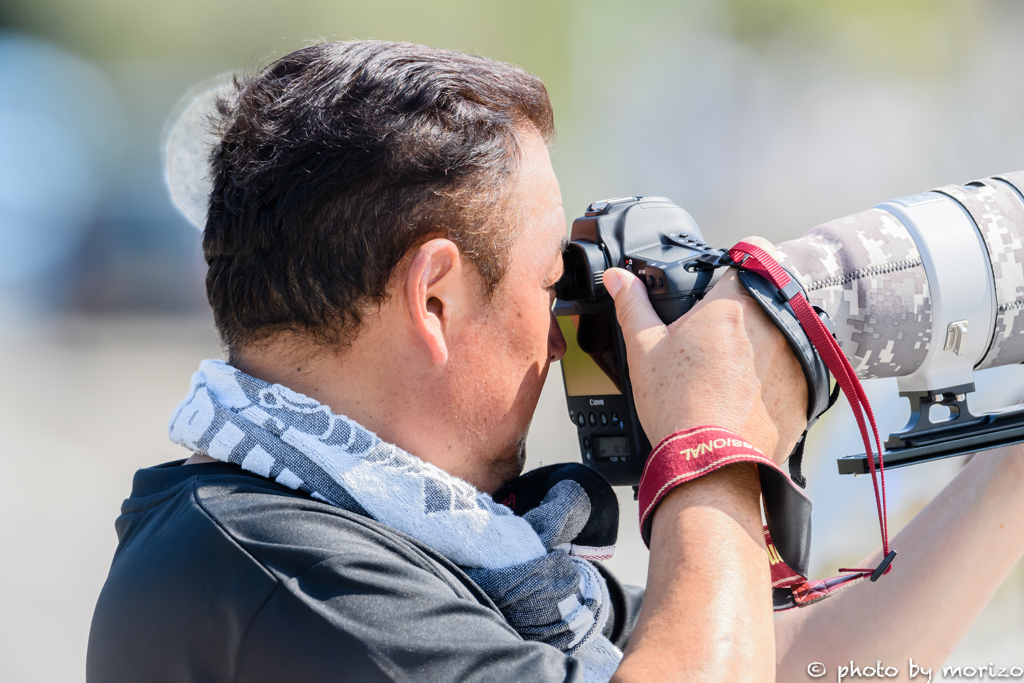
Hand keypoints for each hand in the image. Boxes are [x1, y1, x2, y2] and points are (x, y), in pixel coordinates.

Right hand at [602, 237, 806, 465]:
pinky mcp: (807, 390)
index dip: (742, 257)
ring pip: (787, 330)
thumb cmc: (679, 407)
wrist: (711, 464)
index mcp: (734, 303)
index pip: (756, 250)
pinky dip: (777, 377)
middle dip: (749, 308)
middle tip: (719, 333)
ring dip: (767, 341)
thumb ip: (633, 305)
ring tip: (732, 370)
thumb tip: (619, 279)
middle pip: (770, 294)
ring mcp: (796, 357)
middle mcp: (774, 323)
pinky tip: (747, 396)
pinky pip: (797, 369)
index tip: (731, 272)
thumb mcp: (645, 350)